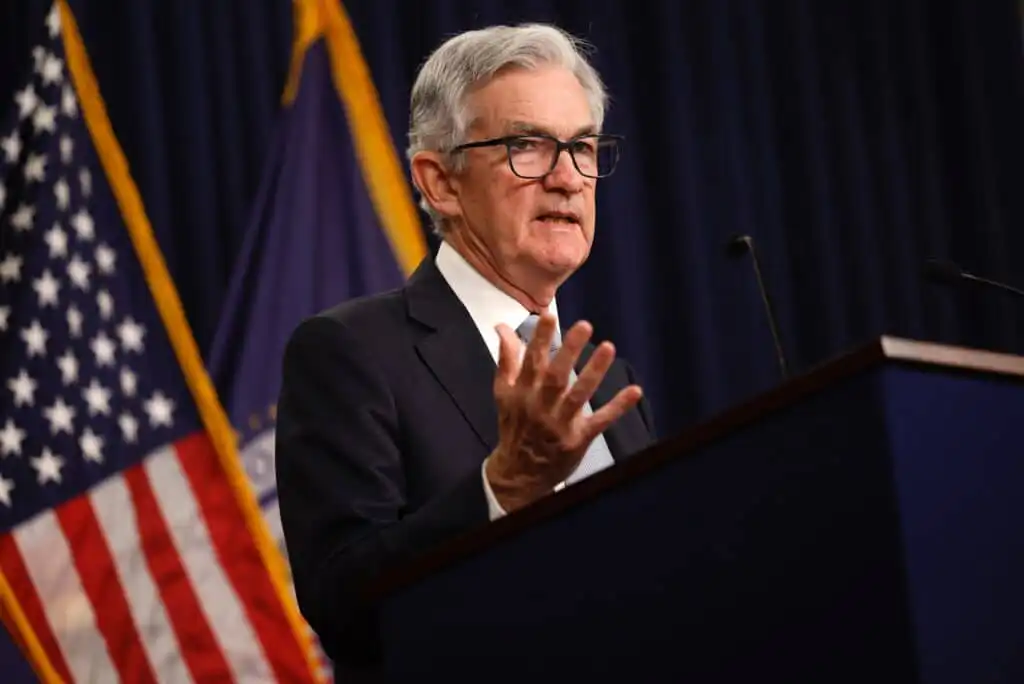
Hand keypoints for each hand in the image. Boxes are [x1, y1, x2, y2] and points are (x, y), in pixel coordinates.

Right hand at [484, 312, 642, 511]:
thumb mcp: (503, 394)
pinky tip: (635, 391)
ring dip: (593, 372)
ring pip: (578, 395)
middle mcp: (540, 406)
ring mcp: (560, 423)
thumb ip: (506, 360)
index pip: (531, 361)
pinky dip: (617, 407)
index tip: (550, 316)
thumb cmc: (514, 426)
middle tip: (585, 325)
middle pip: (556, 376)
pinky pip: (599, 421)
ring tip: (608, 348)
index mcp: (521, 392)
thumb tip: (502, 327)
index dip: (540, 339)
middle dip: (569, 350)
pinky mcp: (578, 439)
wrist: (518, 474)